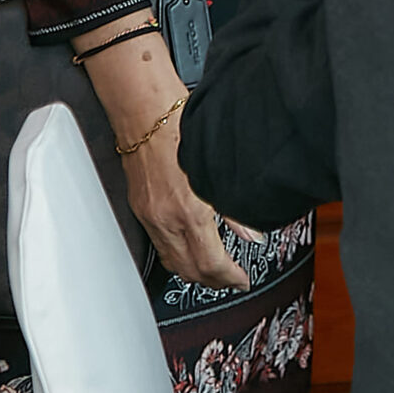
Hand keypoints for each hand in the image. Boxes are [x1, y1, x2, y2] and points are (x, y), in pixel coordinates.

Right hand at [72, 19, 253, 289]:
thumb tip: (252, 231)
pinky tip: (190, 249)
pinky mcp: (140, 208)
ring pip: (171, 262)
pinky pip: (159, 245)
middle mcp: (166, 220)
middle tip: (232, 280)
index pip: (210, 264)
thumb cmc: (181, 127)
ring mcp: (150, 216)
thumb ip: (235, 206)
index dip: (229, 278)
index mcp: (189, 211)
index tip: (242, 280)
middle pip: (189, 270)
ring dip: (193, 272)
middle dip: (213, 282)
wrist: (145, 110)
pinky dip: (177, 256)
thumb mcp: (219, 166)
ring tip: (215, 271)